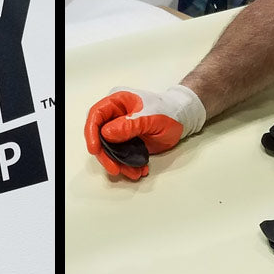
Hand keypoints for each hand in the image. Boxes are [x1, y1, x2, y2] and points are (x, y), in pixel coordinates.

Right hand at [84, 85, 205, 179]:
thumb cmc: (169, 111)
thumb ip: (129, 125)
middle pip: (99, 135)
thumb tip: (106, 133)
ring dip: (118, 163)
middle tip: (114, 168)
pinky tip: (139, 170)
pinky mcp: (128, 142)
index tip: (95, 149)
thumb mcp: (151, 117)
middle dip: (105, 154)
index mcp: (118, 102)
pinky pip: (121, 155)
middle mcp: (116, 115)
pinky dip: (128, 165)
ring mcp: (121, 130)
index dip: (91, 132)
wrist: (183, 119)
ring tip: (133, 172)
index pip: (96, 115)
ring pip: (109, 149)